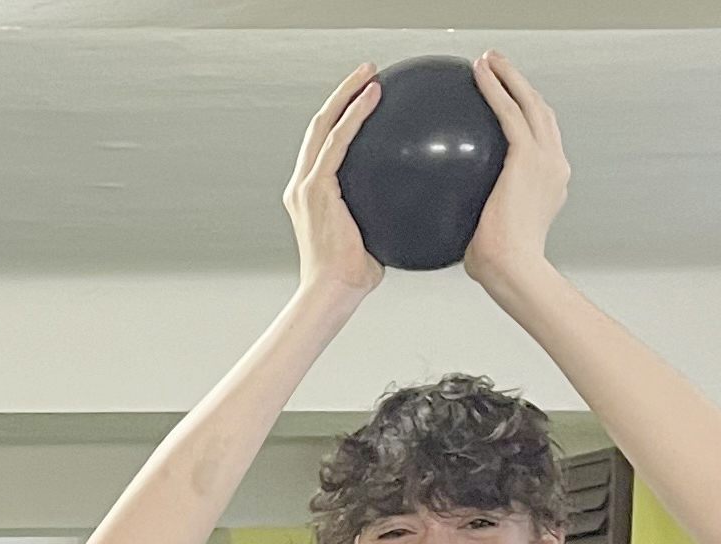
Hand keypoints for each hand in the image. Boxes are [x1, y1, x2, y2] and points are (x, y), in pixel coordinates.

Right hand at [286, 66, 383, 301]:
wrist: (332, 293)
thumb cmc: (352, 277)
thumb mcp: (371, 237)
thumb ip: (383, 215)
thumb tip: (419, 205)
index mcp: (310, 196)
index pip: (324, 147)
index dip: (340, 118)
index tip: (363, 99)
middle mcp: (302, 185)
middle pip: (319, 127)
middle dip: (342, 94)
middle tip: (367, 73)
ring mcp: (306, 185)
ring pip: (324, 126)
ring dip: (347, 94)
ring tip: (370, 74)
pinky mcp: (315, 188)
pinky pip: (337, 141)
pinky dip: (354, 115)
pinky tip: (374, 97)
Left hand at [463, 52, 567, 289]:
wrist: (515, 270)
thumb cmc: (499, 267)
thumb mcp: (489, 234)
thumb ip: (477, 217)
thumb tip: (446, 218)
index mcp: (550, 183)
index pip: (540, 140)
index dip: (528, 117)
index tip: (511, 105)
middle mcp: (554, 165)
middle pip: (541, 113)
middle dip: (522, 86)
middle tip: (500, 68)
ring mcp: (546, 158)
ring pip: (529, 103)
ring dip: (510, 77)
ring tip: (489, 60)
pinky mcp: (528, 157)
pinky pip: (509, 112)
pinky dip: (496, 88)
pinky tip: (479, 73)